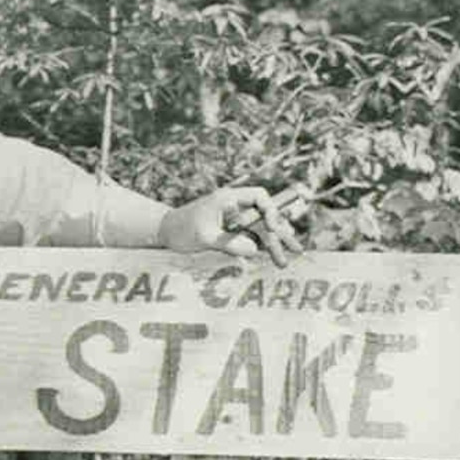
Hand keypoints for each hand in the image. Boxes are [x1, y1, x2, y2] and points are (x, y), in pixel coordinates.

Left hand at [160, 186, 303, 268]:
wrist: (163, 233)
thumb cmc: (180, 229)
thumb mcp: (204, 237)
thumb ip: (229, 243)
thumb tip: (255, 250)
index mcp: (229, 199)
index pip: (260, 197)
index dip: (271, 211)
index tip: (273, 227)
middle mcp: (235, 208)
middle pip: (264, 217)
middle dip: (280, 234)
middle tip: (296, 250)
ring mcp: (234, 221)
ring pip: (259, 231)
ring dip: (272, 245)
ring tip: (285, 262)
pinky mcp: (230, 233)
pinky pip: (250, 239)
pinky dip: (260, 248)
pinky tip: (271, 258)